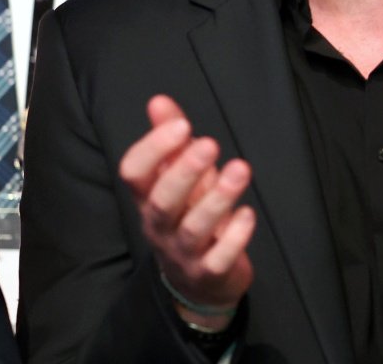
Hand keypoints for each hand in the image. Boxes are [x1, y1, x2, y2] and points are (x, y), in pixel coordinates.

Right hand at [119, 96, 254, 329]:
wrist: (199, 282)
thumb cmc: (188, 216)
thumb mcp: (178, 177)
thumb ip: (171, 141)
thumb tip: (158, 101)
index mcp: (148, 198)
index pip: (134, 174)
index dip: (152, 149)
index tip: (182, 125)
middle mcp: (160, 226)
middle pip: (161, 201)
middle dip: (184, 172)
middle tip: (210, 143)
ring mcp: (183, 252)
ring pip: (193, 228)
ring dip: (217, 198)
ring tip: (240, 169)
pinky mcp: (210, 272)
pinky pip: (219, 258)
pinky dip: (235, 236)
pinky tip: (248, 214)